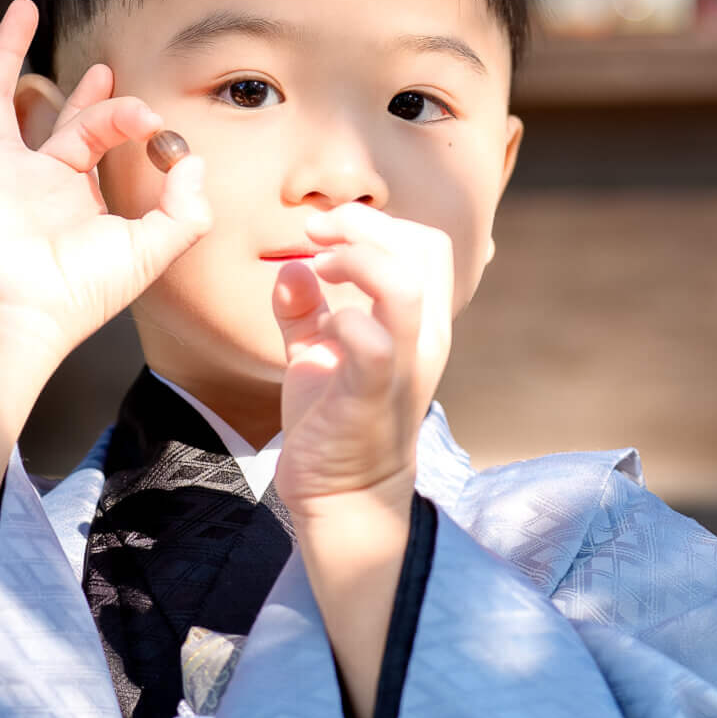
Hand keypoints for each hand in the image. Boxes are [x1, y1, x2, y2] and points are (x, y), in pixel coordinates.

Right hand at [0, 0, 210, 394]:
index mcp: (73, 193)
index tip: (152, 120)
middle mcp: (31, 178)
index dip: (126, 117)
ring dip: (5, 53)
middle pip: (52, 116)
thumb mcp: (151, 250)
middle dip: (80, 90)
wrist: (25, 313)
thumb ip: (185, 209)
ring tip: (23, 8)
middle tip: (105, 64)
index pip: (99, 135)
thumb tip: (194, 161)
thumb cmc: (82, 292)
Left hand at [271, 204, 452, 513]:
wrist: (343, 494)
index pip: (424, 243)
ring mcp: (404, 365)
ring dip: (357, 260)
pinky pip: (372, 341)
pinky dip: (342, 320)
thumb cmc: (334, 420)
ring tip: (321, 268)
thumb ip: (304, 309)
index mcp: (419, 322)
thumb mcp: (318, 352)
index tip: (321, 234)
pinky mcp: (373, 394)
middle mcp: (424, 337)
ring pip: (405, 284)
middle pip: (424, 247)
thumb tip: (292, 268)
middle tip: (316, 237)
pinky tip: (322, 330)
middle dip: (363, 225)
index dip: (373, 223)